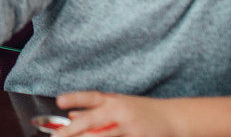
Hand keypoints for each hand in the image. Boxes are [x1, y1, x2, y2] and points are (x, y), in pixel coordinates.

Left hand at [56, 91, 176, 136]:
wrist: (173, 118)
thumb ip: (95, 109)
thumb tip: (71, 114)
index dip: (74, 98)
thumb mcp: (118, 104)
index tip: (59, 101)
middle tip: (57, 135)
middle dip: (73, 129)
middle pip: (93, 120)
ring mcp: (129, 127)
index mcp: (112, 101)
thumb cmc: (142, 111)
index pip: (90, 97)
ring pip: (103, 136)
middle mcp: (119, 112)